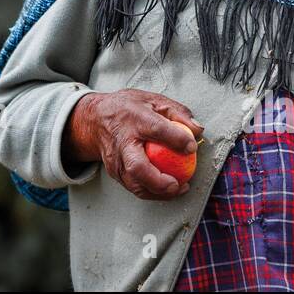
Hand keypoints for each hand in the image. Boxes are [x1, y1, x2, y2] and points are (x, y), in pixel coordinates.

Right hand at [63, 89, 203, 200]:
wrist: (95, 119)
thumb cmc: (129, 109)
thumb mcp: (154, 100)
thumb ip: (178, 112)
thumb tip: (197, 130)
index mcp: (134, 118)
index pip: (156, 129)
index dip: (176, 138)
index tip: (191, 147)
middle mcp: (122, 141)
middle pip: (137, 167)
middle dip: (159, 181)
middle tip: (178, 184)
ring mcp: (115, 160)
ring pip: (135, 184)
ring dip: (158, 192)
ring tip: (179, 188)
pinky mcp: (114, 172)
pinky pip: (134, 187)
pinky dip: (152, 192)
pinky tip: (168, 189)